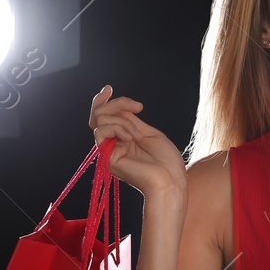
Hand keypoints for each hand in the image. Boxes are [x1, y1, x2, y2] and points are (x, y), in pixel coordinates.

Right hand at [89, 84, 187, 199]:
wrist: (170, 181)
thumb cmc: (166, 161)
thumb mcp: (148, 133)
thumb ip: (129, 121)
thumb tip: (116, 109)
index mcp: (122, 138)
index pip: (104, 116)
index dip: (103, 100)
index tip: (109, 88)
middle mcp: (112, 144)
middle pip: (99, 114)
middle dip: (117, 104)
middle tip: (138, 107)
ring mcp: (108, 150)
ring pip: (100, 120)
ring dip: (124, 122)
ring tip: (139, 135)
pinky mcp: (106, 157)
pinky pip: (101, 131)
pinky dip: (118, 128)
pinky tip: (131, 138)